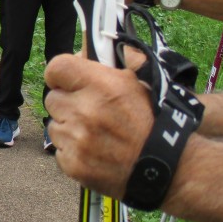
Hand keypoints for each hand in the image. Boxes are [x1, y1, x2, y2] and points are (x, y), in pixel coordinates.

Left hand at [44, 54, 153, 198]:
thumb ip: (106, 67)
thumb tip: (81, 54)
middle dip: (67, 103)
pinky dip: (73, 151)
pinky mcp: (73, 164)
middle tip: (89, 111)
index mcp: (101, 85)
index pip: (56, 68)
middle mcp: (85, 111)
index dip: (59, 75)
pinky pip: (60, 150)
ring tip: (96, 134)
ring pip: (54, 126)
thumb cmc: (153, 121)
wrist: (170, 167)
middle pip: (52, 99)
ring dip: (69, 128)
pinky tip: (94, 151)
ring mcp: (77, 139)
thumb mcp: (137, 83)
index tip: (66, 82)